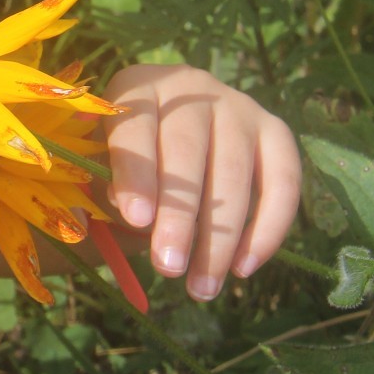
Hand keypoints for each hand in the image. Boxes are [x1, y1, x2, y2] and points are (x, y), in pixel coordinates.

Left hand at [99, 65, 300, 301]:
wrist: (174, 142)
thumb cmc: (128, 162)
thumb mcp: (101, 168)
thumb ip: (97, 188)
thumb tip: (91, 216)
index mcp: (136, 86)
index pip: (135, 127)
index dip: (136, 174)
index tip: (137, 220)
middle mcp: (190, 86)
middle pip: (187, 151)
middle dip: (179, 215)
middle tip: (169, 267)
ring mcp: (238, 105)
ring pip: (234, 171)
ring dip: (220, 235)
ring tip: (202, 286)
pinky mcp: (275, 131)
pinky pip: (282, 180)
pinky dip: (268, 227)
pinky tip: (244, 268)